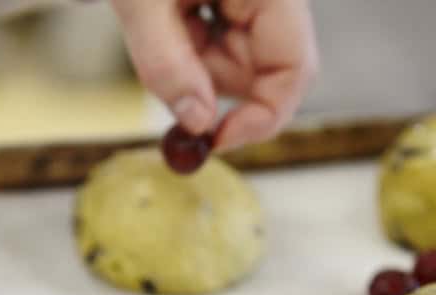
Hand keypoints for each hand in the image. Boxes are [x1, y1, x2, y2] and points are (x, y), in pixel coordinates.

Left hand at [109, 0, 317, 149]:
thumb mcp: (139, 1)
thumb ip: (166, 63)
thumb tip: (197, 123)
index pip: (295, 68)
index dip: (262, 115)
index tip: (216, 139)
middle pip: (264, 73)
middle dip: (213, 84)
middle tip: (167, 71)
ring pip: (238, 65)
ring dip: (195, 64)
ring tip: (161, 19)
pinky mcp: (235, 1)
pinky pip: (221, 45)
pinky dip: (190, 47)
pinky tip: (169, 14)